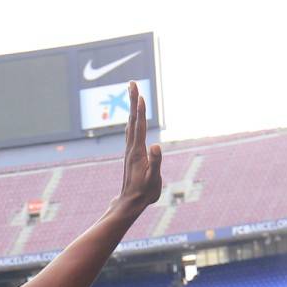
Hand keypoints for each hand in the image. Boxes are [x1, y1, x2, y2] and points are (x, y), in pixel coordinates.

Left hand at [113, 82, 162, 214]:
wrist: (130, 202)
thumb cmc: (144, 192)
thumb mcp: (153, 179)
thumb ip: (156, 163)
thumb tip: (156, 146)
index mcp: (138, 151)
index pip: (139, 126)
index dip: (140, 111)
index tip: (140, 95)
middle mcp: (132, 148)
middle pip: (132, 120)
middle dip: (133, 101)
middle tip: (132, 83)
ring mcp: (130, 150)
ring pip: (131, 124)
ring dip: (131, 107)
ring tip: (132, 93)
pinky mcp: (131, 154)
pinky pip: (131, 132)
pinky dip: (132, 120)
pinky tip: (131, 118)